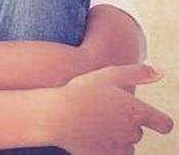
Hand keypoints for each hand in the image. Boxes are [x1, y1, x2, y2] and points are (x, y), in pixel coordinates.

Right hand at [48, 63, 173, 153]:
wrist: (55, 115)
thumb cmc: (80, 91)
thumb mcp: (109, 74)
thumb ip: (138, 73)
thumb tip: (162, 72)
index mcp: (136, 112)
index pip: (165, 124)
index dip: (159, 121)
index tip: (150, 119)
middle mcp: (132, 133)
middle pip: (138, 132)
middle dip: (126, 124)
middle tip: (102, 111)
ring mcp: (118, 148)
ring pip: (126, 145)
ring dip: (117, 137)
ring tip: (94, 123)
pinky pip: (112, 154)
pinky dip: (105, 147)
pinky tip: (90, 134)